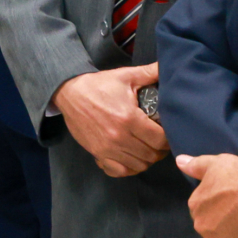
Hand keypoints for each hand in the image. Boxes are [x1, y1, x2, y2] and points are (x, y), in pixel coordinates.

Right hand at [52, 63, 167, 175]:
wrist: (69, 92)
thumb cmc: (99, 85)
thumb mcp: (125, 76)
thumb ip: (149, 73)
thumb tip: (169, 66)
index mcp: (129, 118)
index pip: (160, 139)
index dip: (168, 138)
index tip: (167, 132)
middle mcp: (119, 137)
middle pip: (151, 155)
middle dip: (159, 149)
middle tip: (158, 140)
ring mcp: (107, 148)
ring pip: (138, 166)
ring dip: (146, 159)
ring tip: (146, 148)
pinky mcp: (97, 153)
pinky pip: (119, 171)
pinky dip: (128, 168)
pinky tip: (130, 158)